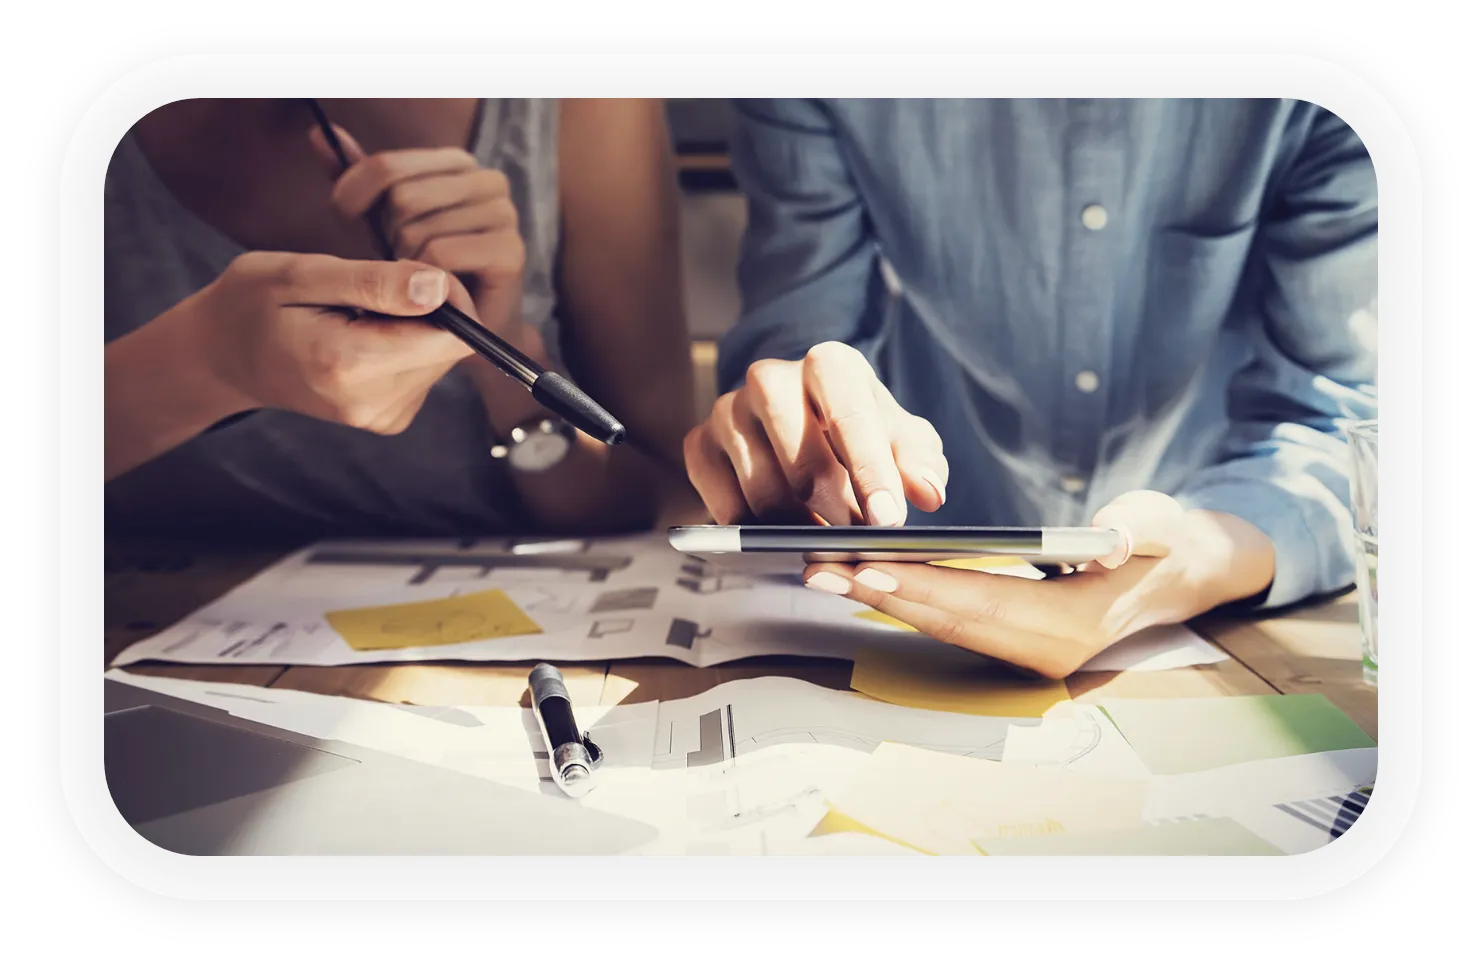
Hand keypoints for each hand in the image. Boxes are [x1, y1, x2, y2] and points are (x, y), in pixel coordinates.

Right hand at [179, 251, 476, 433]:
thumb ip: (374, 282)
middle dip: (430, 310)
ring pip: (441, 360)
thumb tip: (439, 289)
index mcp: (349, 365)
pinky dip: (406, 346)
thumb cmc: (253, 303)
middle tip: (375, 288)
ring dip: (416, 327)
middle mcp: (372, 403)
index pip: (450, 336)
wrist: (223, 356)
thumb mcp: (302, 274)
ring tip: (361, 313)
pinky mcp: (388, 419)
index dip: (448, 296)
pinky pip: (425, 372)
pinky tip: (364, 335)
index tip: (409, 270)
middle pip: (450, 349)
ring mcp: (381, 418)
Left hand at [310, 124, 525, 332]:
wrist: (468, 330)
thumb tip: (319, 134)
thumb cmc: (423, 272)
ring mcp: (504, 215)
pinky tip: (431, 293)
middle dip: (385, 237)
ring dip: (404, 264)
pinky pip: (440, 255)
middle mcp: (488, 181)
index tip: (344, 220)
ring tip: (415, 280)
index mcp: (458, 164)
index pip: (387, 166)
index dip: (352, 194)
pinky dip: (424, 279)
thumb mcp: (382, 220)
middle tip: (397, 262)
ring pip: (418, 229)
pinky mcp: (510, 252)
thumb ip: (358, 180)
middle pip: (402, 198)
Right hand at [684, 342, 947, 525]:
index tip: (888, 519)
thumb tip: (929, 492)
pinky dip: (755, 530)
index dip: (869, 470)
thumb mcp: (901, 441)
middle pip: (802, 462)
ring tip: (824, 537)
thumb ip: (921, 461)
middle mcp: (770, 378)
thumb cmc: (860, 434)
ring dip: (798, 526)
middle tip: (859, 540)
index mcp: (828, 365)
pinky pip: (723, 504)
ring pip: (762, 491)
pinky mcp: (699, 444)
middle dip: (837, 511)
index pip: (847, 413)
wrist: (804, 430)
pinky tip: (779, 532)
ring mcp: (727, 410)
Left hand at [802, 491, 1277, 677]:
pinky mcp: (1014, 644)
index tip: (865, 566)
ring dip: (881, 602)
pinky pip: (950, 625)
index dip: (922, 586)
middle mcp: (1045, 651)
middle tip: (818, 569)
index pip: (983, 603)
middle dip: (879, 595)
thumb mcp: (1159, 525)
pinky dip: (906, 603)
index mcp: (1075, 625)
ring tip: (824, 573)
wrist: (1181, 574)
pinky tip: (864, 581)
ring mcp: (1028, 655)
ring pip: (942, 627)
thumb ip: (1135, 532)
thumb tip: (1115, 542)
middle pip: (947, 621)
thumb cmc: (1165, 540)